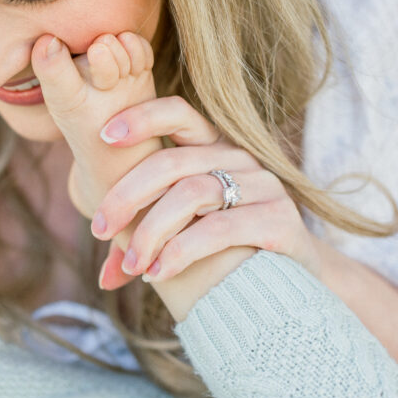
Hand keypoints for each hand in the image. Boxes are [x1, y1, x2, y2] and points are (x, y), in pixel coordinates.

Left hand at [90, 96, 320, 290]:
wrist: (298, 284)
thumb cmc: (230, 254)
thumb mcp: (184, 238)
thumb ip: (147, 247)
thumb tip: (104, 278)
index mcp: (214, 149)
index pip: (178, 112)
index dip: (141, 117)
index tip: (103, 138)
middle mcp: (240, 159)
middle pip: (172, 162)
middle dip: (126, 195)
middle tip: (99, 229)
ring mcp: (264, 188)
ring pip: (191, 194)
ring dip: (151, 232)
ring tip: (134, 264)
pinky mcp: (280, 221)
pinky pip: (219, 229)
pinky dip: (181, 251)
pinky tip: (158, 272)